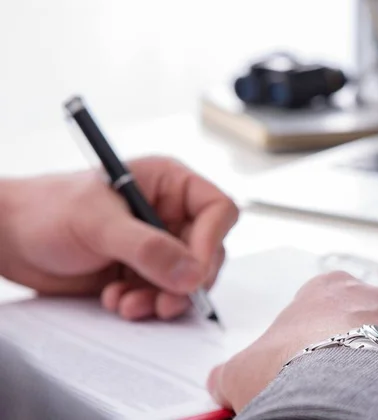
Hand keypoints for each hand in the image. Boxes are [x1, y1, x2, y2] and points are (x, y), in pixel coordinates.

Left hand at [0, 157, 237, 319]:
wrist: (11, 239)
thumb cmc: (47, 209)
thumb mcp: (98, 223)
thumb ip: (147, 248)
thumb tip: (192, 273)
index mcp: (168, 184)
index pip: (217, 209)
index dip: (212, 241)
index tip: (194, 272)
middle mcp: (169, 214)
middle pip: (208, 251)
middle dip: (186, 281)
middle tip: (166, 300)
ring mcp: (158, 245)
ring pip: (188, 279)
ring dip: (163, 298)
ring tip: (129, 304)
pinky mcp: (144, 272)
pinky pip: (165, 295)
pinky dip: (146, 305)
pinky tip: (117, 300)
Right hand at [207, 271, 377, 412]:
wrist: (343, 392)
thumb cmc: (297, 368)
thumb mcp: (244, 368)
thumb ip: (233, 370)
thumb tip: (222, 382)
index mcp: (329, 289)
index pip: (323, 302)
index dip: (314, 334)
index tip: (308, 359)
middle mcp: (374, 297)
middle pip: (366, 321)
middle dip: (354, 348)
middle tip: (338, 382)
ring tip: (367, 398)